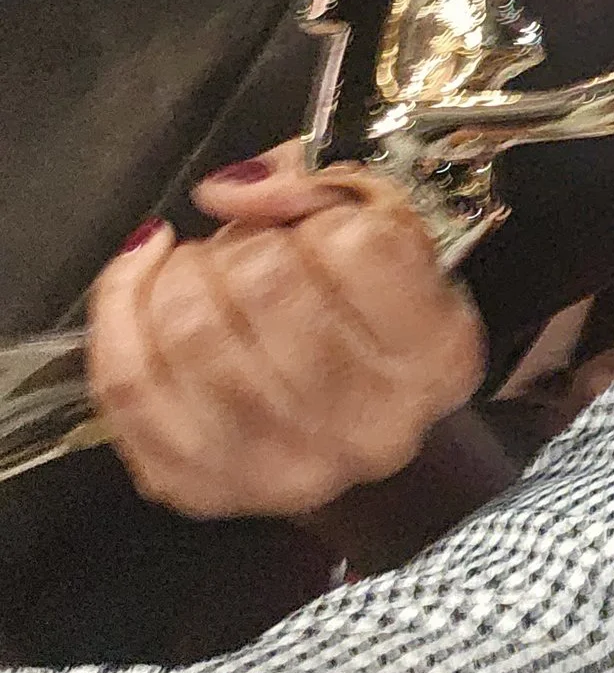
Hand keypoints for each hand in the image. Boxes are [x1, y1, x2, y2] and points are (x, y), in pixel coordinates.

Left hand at [87, 149, 485, 518]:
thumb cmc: (374, 321)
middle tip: (250, 250)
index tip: (310, 223)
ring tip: (202, 272)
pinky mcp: (201, 488)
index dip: (319, 211)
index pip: (356, 244)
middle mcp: (370, 425)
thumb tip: (229, 191)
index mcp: (435, 354)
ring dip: (180, 275)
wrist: (358, 431)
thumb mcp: (386, 230)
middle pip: (263, 284)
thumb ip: (321, 184)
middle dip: (242, 243)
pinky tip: (143, 281)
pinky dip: (119, 312)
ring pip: (187, 332)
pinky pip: (126, 384)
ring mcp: (283, 468)